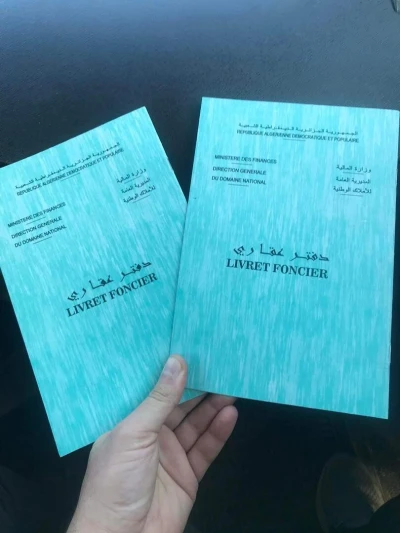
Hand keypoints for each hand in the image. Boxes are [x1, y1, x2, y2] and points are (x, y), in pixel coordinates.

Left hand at [68, 355, 237, 532]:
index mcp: (129, 422)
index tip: (189, 349)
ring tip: (231, 386)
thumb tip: (177, 362)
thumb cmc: (115, 483)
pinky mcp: (188, 474)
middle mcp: (150, 435)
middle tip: (218, 366)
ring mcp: (170, 455)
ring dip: (213, 406)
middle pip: (179, 406)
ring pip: (196, 424)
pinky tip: (230, 414)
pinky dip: (218, 432)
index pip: (152, 390)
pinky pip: (206, 448)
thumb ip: (159, 399)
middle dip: (198, 387)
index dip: (170, 371)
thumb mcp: (134, 434)